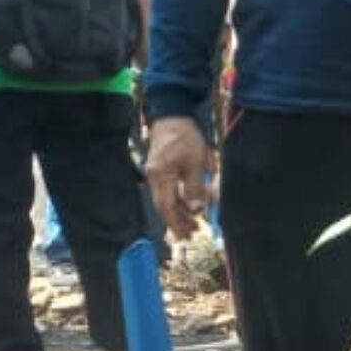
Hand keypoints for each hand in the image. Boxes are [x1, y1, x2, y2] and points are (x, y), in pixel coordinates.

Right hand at [145, 116, 215, 241]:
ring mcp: (154, 174)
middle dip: (177, 222)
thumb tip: (197, 211)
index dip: (177, 223)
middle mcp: (153, 177)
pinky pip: (166, 191)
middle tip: (191, 235)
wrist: (173, 115)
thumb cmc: (185, 137)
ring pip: (165, 200)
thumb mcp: (196, 163)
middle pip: (163, 207)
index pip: (167, 207)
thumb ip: (195, 188)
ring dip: (178, 213)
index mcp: (160, 176)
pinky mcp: (159, 170)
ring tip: (193, 224)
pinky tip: (187, 207)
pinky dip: (176, 201)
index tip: (188, 234)